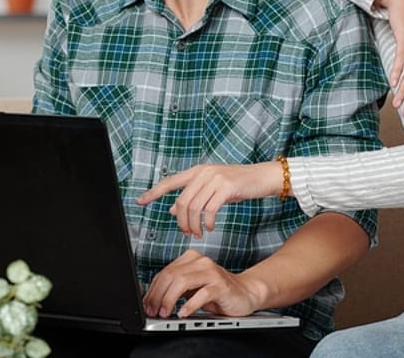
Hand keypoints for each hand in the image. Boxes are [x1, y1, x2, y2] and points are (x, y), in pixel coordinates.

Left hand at [136, 162, 281, 236]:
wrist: (263, 177)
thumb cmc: (238, 183)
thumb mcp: (213, 188)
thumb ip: (194, 197)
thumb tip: (173, 210)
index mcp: (197, 171)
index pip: (170, 182)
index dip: (153, 192)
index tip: (140, 201)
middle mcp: (204, 172)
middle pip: (182, 201)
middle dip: (181, 222)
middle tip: (187, 233)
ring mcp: (215, 178)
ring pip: (194, 207)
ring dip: (194, 225)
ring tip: (198, 233)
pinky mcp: (227, 187)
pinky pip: (209, 209)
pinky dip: (206, 222)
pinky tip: (209, 227)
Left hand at [142, 250, 267, 318]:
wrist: (245, 293)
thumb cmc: (217, 291)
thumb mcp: (192, 288)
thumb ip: (175, 288)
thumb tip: (152, 299)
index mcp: (191, 259)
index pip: (165, 272)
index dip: (152, 290)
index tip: (146, 305)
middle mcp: (201, 262)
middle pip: (171, 276)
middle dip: (158, 296)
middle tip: (153, 311)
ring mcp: (212, 272)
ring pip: (183, 282)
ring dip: (169, 300)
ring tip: (165, 313)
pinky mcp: (222, 285)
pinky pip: (202, 294)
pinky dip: (189, 305)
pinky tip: (183, 313)